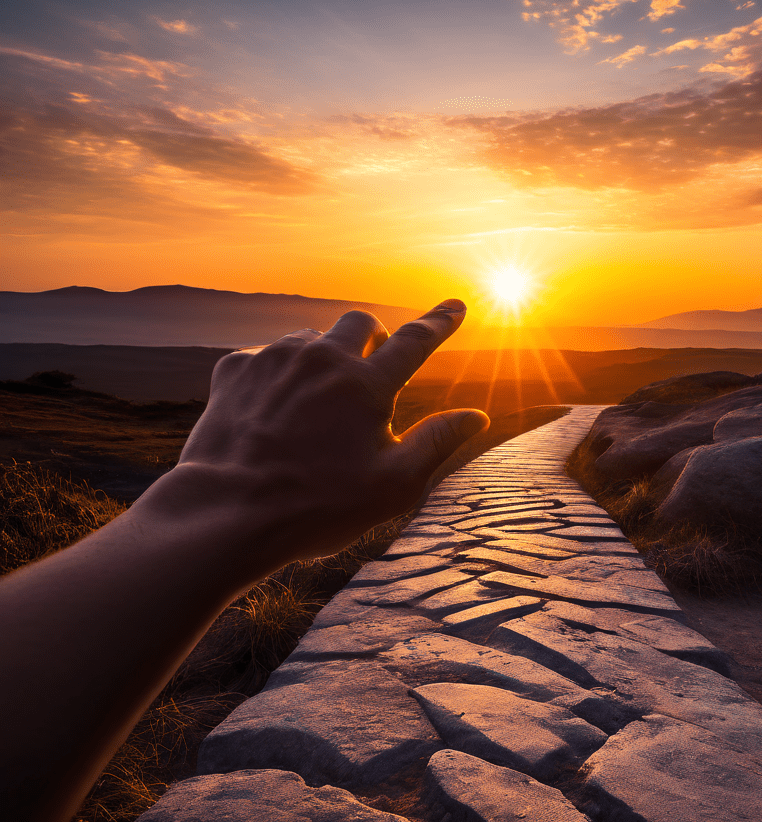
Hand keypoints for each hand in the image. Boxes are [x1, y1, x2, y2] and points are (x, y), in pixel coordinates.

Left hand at [159, 298, 488, 567]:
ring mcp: (275, 359)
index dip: (440, 322)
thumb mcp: (393, 485)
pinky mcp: (235, 370)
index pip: (414, 342)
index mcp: (366, 385)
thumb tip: (476, 416)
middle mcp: (322, 359)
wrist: (224, 514)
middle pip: (359, 323)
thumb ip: (438, 442)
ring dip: (323, 358)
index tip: (456, 306)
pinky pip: (266, 356)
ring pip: (310, 338)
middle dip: (373, 337)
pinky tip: (272, 410)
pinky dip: (278, 375)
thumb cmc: (316, 507)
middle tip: (371, 367)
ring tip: (316, 404)